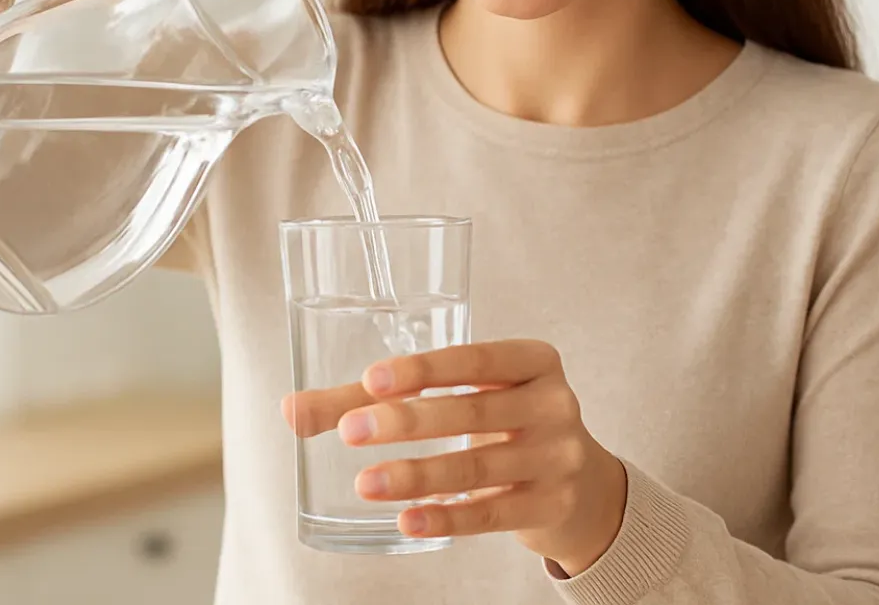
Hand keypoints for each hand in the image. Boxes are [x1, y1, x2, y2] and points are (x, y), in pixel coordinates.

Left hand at [281, 339, 627, 576]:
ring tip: (366, 483)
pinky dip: (445, 519)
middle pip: (471, 413)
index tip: (372, 379)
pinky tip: (407, 520)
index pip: (475, 359)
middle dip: (406, 422)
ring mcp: (558, 458)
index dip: (423, 369)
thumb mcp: (463, 397)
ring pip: (477, 469)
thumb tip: (294, 410)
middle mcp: (553, 403)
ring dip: (417, 476)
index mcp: (532, 360)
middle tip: (350, 432)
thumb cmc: (504, 423)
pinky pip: (491, 515)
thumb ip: (378, 399)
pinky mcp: (551, 506)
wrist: (584, 486)